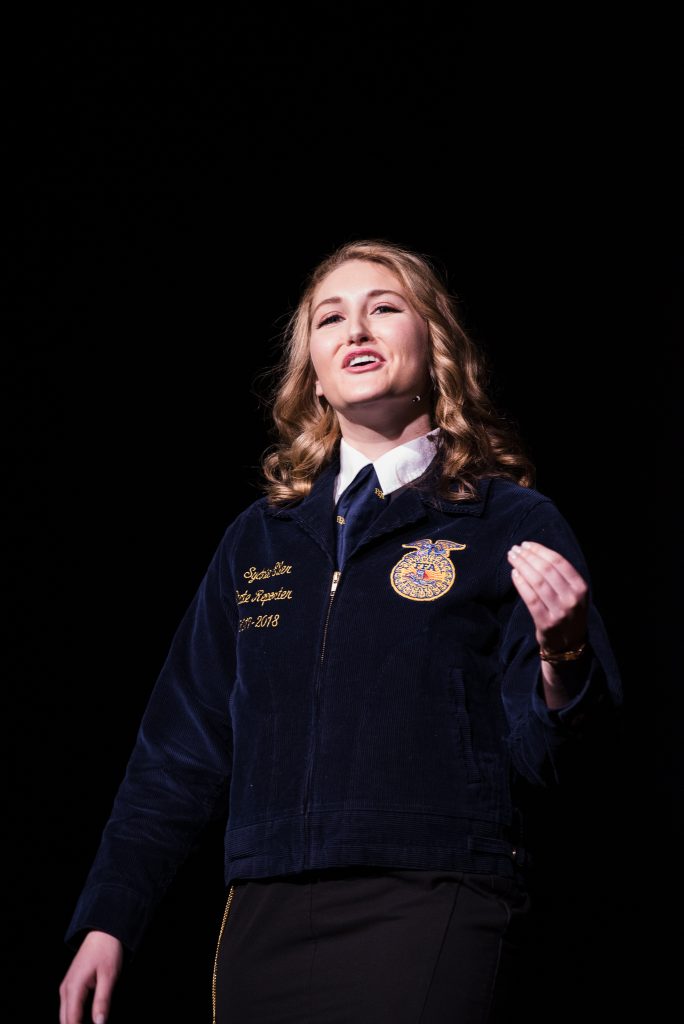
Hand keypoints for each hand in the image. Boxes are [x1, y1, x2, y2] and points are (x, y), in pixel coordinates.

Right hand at [59, 931, 122, 1023]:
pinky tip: (83, 1020)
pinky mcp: (70, 985)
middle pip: (65, 1020)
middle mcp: (66, 988)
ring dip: (74, 1023)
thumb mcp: (108, 976)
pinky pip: (68, 1007)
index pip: (72, 1020)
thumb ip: (102, 1001)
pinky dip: (73, 1017)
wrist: (103, 932)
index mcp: (74, 987)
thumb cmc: (107, 951)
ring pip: (64, 1015)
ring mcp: (66, 986)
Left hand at [507, 540, 587, 654]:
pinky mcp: (545, 622)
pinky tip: (514, 574)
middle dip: (528, 556)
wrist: (569, 644)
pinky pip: (530, 598)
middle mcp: (572, 599)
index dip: (540, 550)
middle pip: (546, 570)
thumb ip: (561, 576)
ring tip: (512, 558)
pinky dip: (520, 584)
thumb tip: (535, 553)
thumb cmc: (568, 613)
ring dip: (522, 566)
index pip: (559, 562)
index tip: (527, 544)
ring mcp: (559, 612)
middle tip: (515, 549)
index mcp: (581, 588)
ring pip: (537, 582)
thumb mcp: (574, 593)